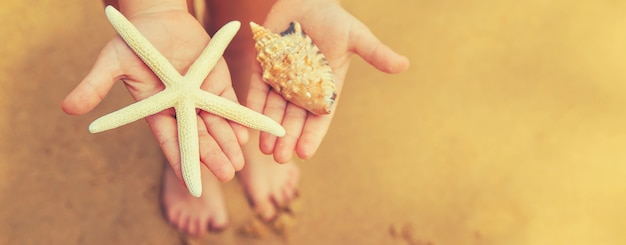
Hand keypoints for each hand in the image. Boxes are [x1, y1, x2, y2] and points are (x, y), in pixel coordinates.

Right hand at [62, 6, 247, 181]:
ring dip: (228, 144)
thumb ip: (95, 85)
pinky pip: (229, 104)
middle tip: (225, 175)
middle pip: (198, 138)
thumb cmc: (133, 40)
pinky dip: (237, 119)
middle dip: (211, 156)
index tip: (191, 184)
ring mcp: (201, 96)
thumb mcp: (111, 61)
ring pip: (216, 125)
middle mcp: (181, 109)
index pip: (171, 142)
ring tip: (238, 164)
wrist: (158, 18)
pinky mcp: (217, 82)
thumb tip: (67, 108)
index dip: (180, 162)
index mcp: (157, 110)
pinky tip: (246, 136)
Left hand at [246, 0, 409, 162]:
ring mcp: (283, 79)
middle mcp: (304, 88)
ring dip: (269, 129)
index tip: (304, 153)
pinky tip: (249, 123)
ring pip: (275, 109)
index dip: (312, 135)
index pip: (320, 117)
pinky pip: (258, 90)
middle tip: (279, 157)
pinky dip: (254, 106)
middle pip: (294, 118)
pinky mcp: (264, 67)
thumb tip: (405, 65)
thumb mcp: (356, 36)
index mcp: (326, 86)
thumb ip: (375, 53)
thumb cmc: (334, 18)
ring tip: (263, 149)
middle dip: (287, 138)